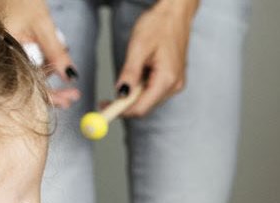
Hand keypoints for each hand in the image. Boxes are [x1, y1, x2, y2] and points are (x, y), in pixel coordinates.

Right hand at [0, 0, 80, 108]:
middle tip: (73, 94)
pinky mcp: (10, 47)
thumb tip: (69, 76)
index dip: (51, 95)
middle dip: (53, 90)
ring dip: (49, 74)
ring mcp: (5, 51)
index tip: (70, 97)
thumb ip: (56, 53)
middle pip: (29, 83)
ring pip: (30, 74)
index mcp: (4, 50)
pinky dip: (42, 63)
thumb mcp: (43, 26)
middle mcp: (2, 54)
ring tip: (65, 64)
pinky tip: (54, 56)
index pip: (28, 83)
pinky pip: (28, 62)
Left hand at [113, 0, 198, 117]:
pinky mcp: (173, 79)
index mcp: (167, 79)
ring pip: (148, 99)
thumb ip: (130, 73)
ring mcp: (175, 83)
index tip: (104, 109)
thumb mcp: (138, 47)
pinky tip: (137, 73)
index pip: (142, 107)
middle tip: (104, 100)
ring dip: (132, 95)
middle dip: (124, 105)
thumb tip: (120, 93)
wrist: (175, 14)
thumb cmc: (159, 25)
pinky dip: (140, 88)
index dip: (121, 111)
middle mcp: (174, 85)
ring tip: (125, 76)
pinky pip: (153, 91)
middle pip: (145, 106)